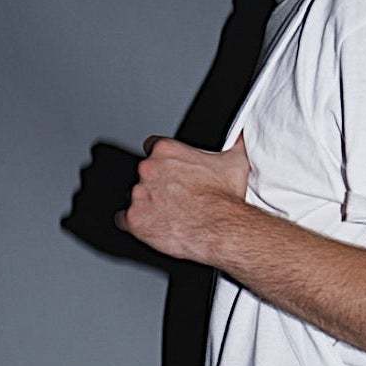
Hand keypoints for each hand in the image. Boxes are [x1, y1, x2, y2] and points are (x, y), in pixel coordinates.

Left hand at [115, 131, 250, 260]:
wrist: (221, 229)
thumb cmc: (226, 199)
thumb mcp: (235, 162)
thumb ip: (235, 143)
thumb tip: (242, 137)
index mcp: (166, 151)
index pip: (152, 147)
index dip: (163, 161)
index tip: (170, 171)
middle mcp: (148, 169)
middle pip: (143, 174)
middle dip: (156, 184)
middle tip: (174, 197)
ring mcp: (138, 194)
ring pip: (133, 197)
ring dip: (147, 204)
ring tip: (167, 214)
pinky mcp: (134, 219)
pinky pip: (124, 220)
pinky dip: (136, 223)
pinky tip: (151, 226)